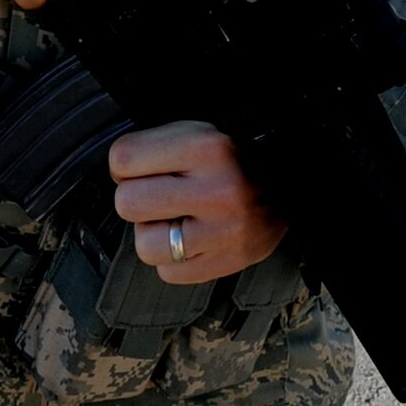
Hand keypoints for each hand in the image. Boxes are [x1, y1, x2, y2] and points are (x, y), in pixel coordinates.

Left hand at [108, 120, 286, 282]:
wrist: (289, 188)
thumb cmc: (231, 160)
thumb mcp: (198, 133)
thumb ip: (154, 147)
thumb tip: (115, 174)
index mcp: (206, 148)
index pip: (123, 159)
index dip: (125, 165)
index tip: (143, 168)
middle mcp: (217, 190)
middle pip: (127, 203)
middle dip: (136, 198)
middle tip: (158, 195)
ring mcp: (223, 232)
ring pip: (145, 245)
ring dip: (152, 233)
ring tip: (173, 219)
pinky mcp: (227, 263)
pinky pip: (167, 273)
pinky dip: (171, 259)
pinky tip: (189, 239)